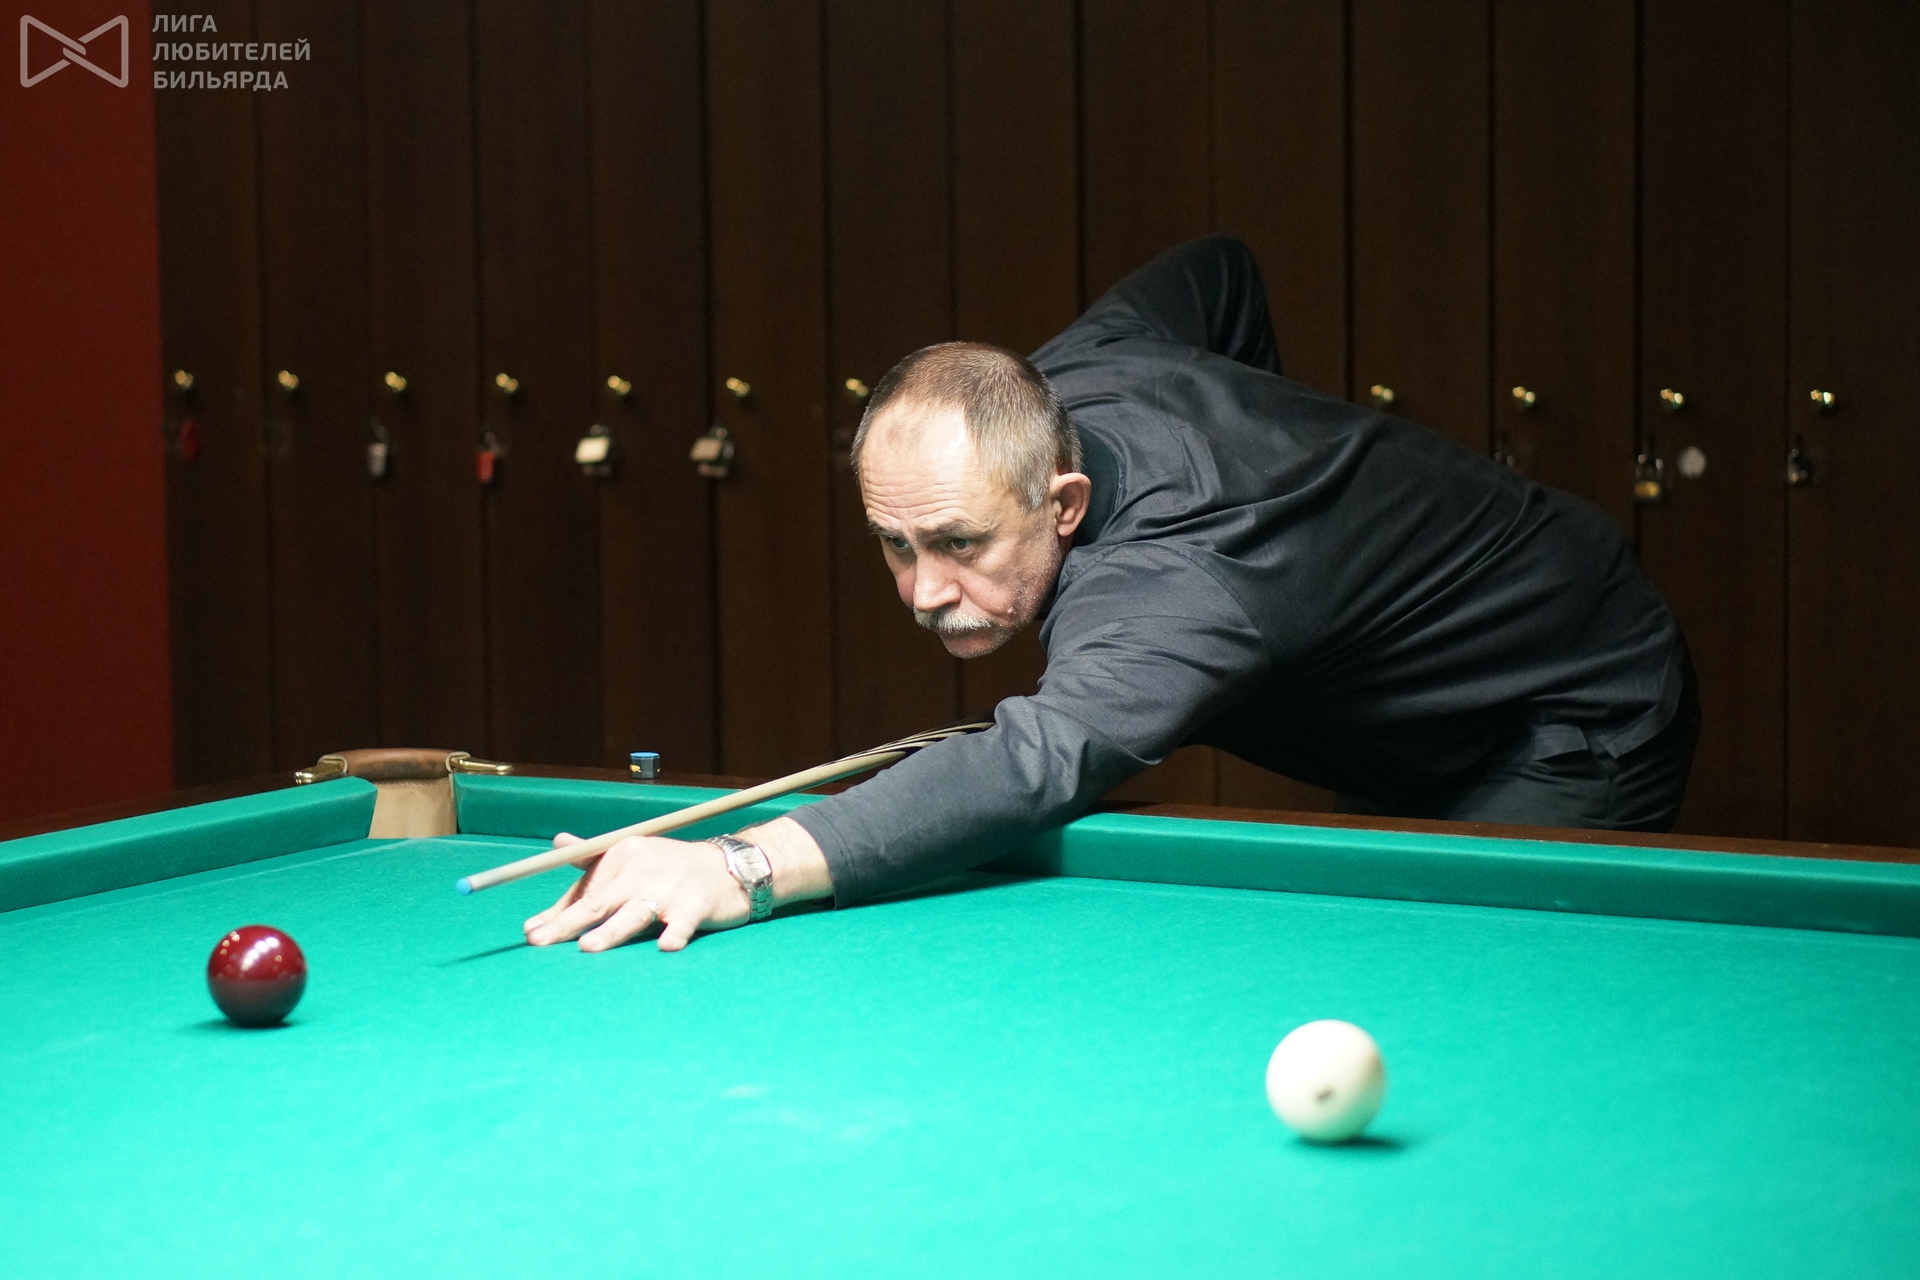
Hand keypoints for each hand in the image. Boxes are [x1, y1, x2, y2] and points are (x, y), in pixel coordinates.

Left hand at [523, 833, 749, 952]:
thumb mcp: (632, 857)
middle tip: (540, 941)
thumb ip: (592, 860)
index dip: (557, 912)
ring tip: (588, 947)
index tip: (531, 932)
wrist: (729, 866)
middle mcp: (643, 869)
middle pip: (601, 900)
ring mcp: (670, 887)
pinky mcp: (698, 903)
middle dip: (568, 922)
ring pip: (636, 911)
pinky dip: (676, 933)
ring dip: (611, 930)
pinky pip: (684, 921)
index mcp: (623, 854)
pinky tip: (666, 947)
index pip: (585, 888)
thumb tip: (555, 844)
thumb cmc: (670, 868)